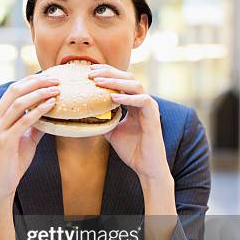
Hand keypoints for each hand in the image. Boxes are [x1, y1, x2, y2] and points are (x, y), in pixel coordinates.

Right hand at [0, 73, 59, 198]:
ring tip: (56, 90)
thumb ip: (35, 125)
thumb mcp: (25, 139)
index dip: (31, 80)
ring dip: (40, 93)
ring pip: (19, 103)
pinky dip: (39, 110)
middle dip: (36, 82)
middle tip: (55, 80)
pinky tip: (51, 105)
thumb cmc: (13, 162)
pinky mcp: (4, 140)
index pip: (13, 89)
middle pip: (15, 90)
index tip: (49, 77)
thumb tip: (50, 113)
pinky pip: (24, 121)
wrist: (1, 185)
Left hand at [88, 64, 169, 180]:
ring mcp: (149, 107)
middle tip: (91, 72)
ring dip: (116, 81)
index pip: (121, 81)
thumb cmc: (132, 150)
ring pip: (135, 85)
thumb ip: (103, 120)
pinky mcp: (153, 116)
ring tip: (98, 82)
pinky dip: (127, 97)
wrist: (145, 166)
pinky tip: (112, 97)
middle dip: (109, 73)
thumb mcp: (112, 132)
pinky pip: (143, 100)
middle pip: (127, 78)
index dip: (106, 74)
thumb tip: (85, 114)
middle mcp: (143, 101)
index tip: (89, 72)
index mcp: (134, 102)